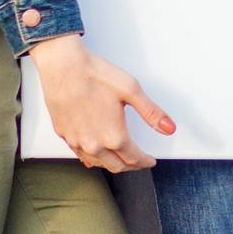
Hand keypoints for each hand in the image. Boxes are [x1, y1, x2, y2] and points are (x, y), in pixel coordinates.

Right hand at [27, 34, 174, 171]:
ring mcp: (77, 142)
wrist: (63, 67)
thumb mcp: (131, 90)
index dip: (145, 161)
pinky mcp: (64, 135)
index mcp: (114, 136)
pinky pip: (81, 155)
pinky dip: (93, 158)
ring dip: (112, 164)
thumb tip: (169, 128)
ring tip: (121, 158)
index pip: (134, 159)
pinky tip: (96, 152)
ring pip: (98, 163)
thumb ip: (151, 112)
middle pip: (117, 166)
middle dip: (131, 166)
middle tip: (139, 161)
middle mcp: (94, 145)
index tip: (150, 161)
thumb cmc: (95, 75)